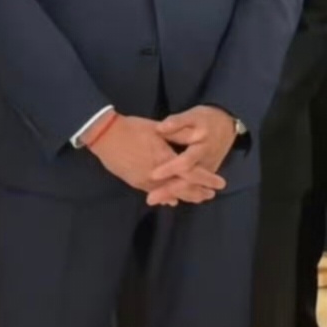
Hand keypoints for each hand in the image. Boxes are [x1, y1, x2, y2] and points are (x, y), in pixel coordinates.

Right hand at [88, 115, 223, 205]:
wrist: (105, 135)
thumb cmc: (133, 128)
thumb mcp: (158, 130)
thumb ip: (174, 142)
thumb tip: (187, 156)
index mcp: (165, 158)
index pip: (192, 172)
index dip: (207, 178)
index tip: (220, 183)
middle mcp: (157, 173)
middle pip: (183, 188)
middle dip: (199, 192)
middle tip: (211, 195)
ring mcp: (145, 180)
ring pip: (170, 193)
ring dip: (185, 196)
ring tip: (197, 198)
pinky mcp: (135, 182)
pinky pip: (155, 193)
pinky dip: (167, 196)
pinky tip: (173, 199)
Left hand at [147, 105, 236, 206]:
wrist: (228, 124)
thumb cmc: (207, 119)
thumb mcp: (193, 116)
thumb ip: (177, 123)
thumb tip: (160, 128)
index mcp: (201, 147)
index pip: (185, 162)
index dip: (170, 169)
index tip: (153, 175)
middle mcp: (206, 163)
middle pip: (187, 181)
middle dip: (169, 190)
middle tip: (150, 199)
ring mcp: (207, 170)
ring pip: (190, 188)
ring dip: (172, 195)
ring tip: (153, 200)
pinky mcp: (207, 174)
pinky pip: (193, 187)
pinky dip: (180, 193)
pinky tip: (165, 199)